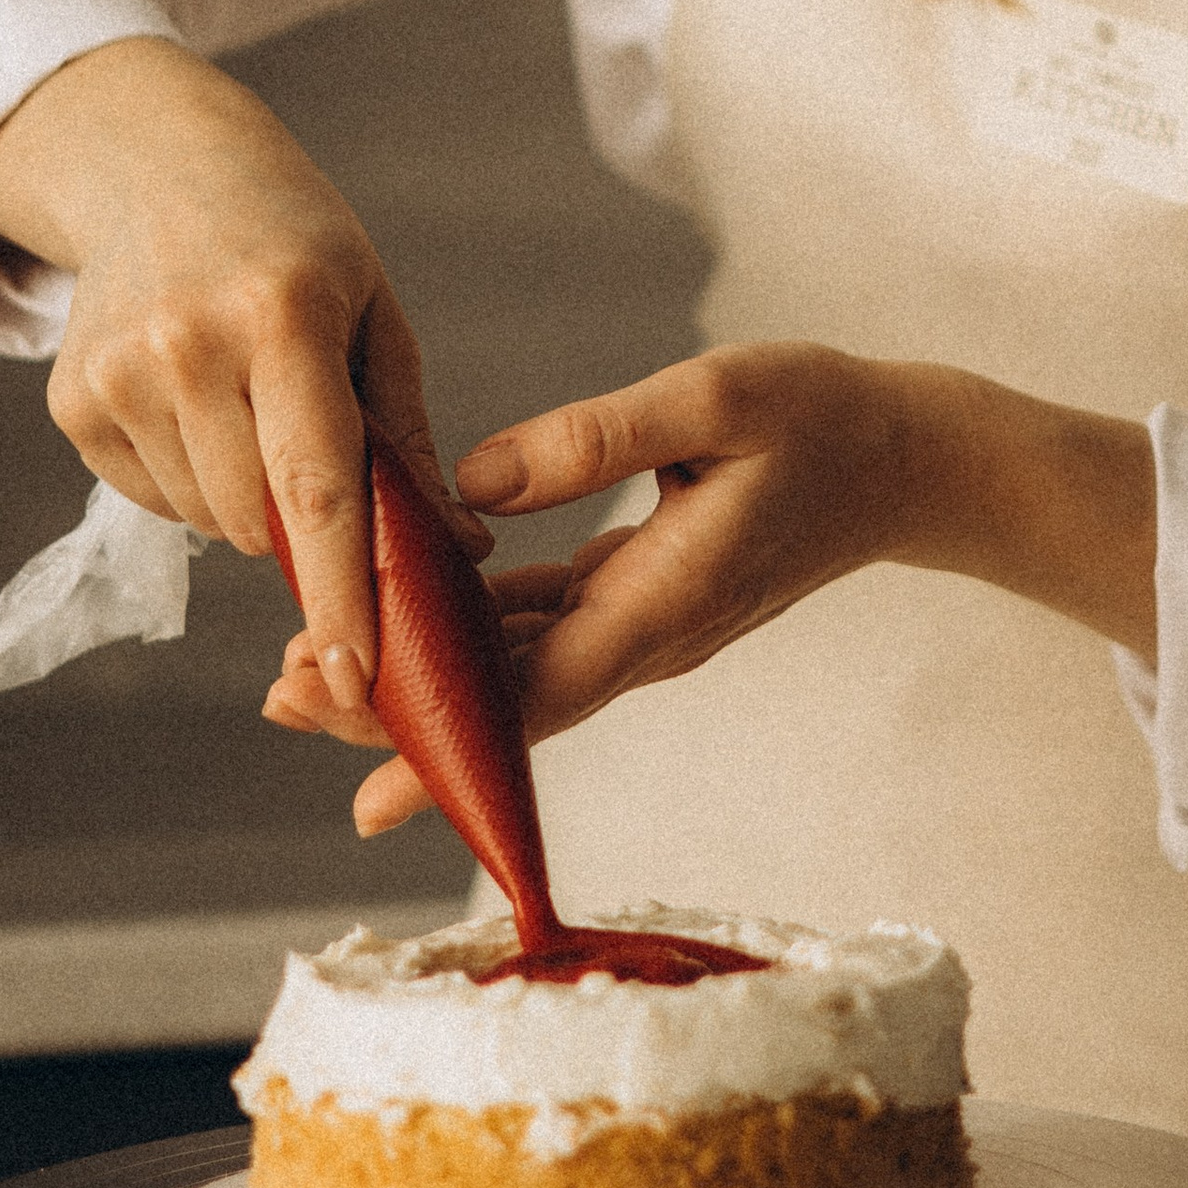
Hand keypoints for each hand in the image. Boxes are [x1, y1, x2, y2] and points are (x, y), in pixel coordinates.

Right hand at [0, 36, 484, 710]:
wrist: (159, 171)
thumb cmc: (297, 247)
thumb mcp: (374, 312)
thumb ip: (409, 439)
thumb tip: (461, 553)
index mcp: (282, 315)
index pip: (318, 487)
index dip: (344, 593)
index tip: (359, 678)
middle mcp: (187, 345)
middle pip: (262, 523)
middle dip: (308, 525)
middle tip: (320, 453)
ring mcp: (116, 376)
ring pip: (210, 522)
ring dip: (249, 504)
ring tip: (254, 404)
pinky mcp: (71, 403)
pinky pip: (156, 500)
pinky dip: (195, 480)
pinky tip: (200, 402)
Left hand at [277, 342, 1157, 831]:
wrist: (905, 459)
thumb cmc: (822, 418)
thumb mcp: (718, 399)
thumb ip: (596, 438)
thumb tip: (473, 486)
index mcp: (661, 606)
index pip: (535, 701)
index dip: (444, 746)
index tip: (360, 788)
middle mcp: (644, 638)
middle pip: (501, 706)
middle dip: (392, 716)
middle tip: (283, 702)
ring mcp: (640, 625)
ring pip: (511, 676)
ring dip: (417, 680)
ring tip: (305, 674)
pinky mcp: (636, 597)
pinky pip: (537, 633)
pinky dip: (466, 636)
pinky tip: (402, 619)